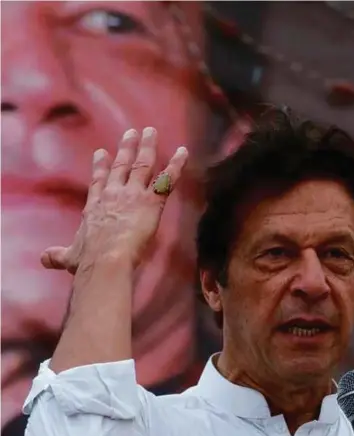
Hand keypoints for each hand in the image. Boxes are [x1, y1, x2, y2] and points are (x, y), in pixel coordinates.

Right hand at [40, 127, 187, 272]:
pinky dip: (176, 165)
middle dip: (127, 147)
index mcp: (95, 206)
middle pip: (121, 165)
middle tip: (131, 132)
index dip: (101, 166)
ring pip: (142, 165)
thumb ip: (58, 255)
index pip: (98, 181)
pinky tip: (184, 152)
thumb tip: (44, 259)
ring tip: (151, 132)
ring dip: (148, 147)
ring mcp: (133, 195)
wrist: (105, 260)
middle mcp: (113, 194)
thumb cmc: (88, 260)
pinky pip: (166, 179)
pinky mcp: (151, 202)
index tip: (102, 152)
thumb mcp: (69, 257)